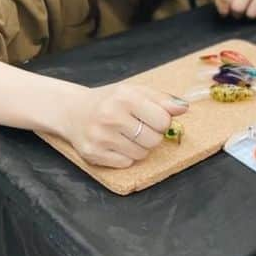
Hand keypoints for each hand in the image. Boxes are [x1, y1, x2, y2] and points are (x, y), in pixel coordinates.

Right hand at [63, 84, 187, 167]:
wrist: (72, 111)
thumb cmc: (109, 101)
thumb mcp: (135, 92)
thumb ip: (162, 99)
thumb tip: (184, 108)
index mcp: (124, 97)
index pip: (163, 120)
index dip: (162, 122)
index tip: (153, 118)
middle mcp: (110, 116)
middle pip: (153, 140)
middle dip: (151, 136)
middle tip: (138, 127)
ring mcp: (100, 137)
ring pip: (141, 154)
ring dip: (139, 147)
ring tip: (126, 135)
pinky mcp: (94, 154)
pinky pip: (126, 163)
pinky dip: (126, 156)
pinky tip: (116, 144)